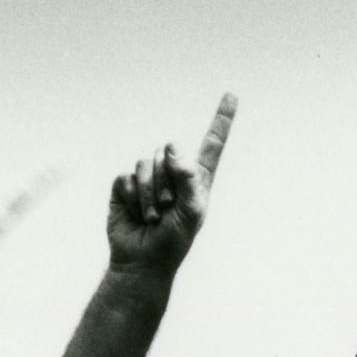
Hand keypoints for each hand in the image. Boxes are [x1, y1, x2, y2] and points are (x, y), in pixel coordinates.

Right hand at [105, 93, 238, 273]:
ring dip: (149, 194)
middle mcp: (173, 174)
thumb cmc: (173, 241)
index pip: (212, 144)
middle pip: (167, 151)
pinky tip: (135, 214)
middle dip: (165, 181)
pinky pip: (126, 177)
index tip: (232, 95)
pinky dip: (131, 197)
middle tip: (168, 209)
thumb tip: (172, 148)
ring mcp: (148, 178)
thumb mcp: (191, 212)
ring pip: (145, 163)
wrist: (142, 261)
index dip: (221, 120)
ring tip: (153, 216)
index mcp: (197, 179)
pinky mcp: (125, 187)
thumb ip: (188, 178)